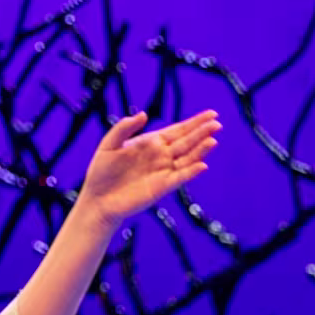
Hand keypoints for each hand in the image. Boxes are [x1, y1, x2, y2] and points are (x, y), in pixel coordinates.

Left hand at [75, 109, 218, 227]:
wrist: (97, 200)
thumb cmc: (101, 173)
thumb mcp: (109, 145)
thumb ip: (123, 128)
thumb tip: (143, 114)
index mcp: (151, 143)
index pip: (178, 130)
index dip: (194, 122)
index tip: (211, 114)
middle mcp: (161, 156)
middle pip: (187, 142)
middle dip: (202, 132)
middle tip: (217, 124)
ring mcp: (163, 171)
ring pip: (187, 158)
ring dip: (200, 150)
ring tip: (213, 140)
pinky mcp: (162, 187)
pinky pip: (180, 177)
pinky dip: (191, 171)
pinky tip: (202, 164)